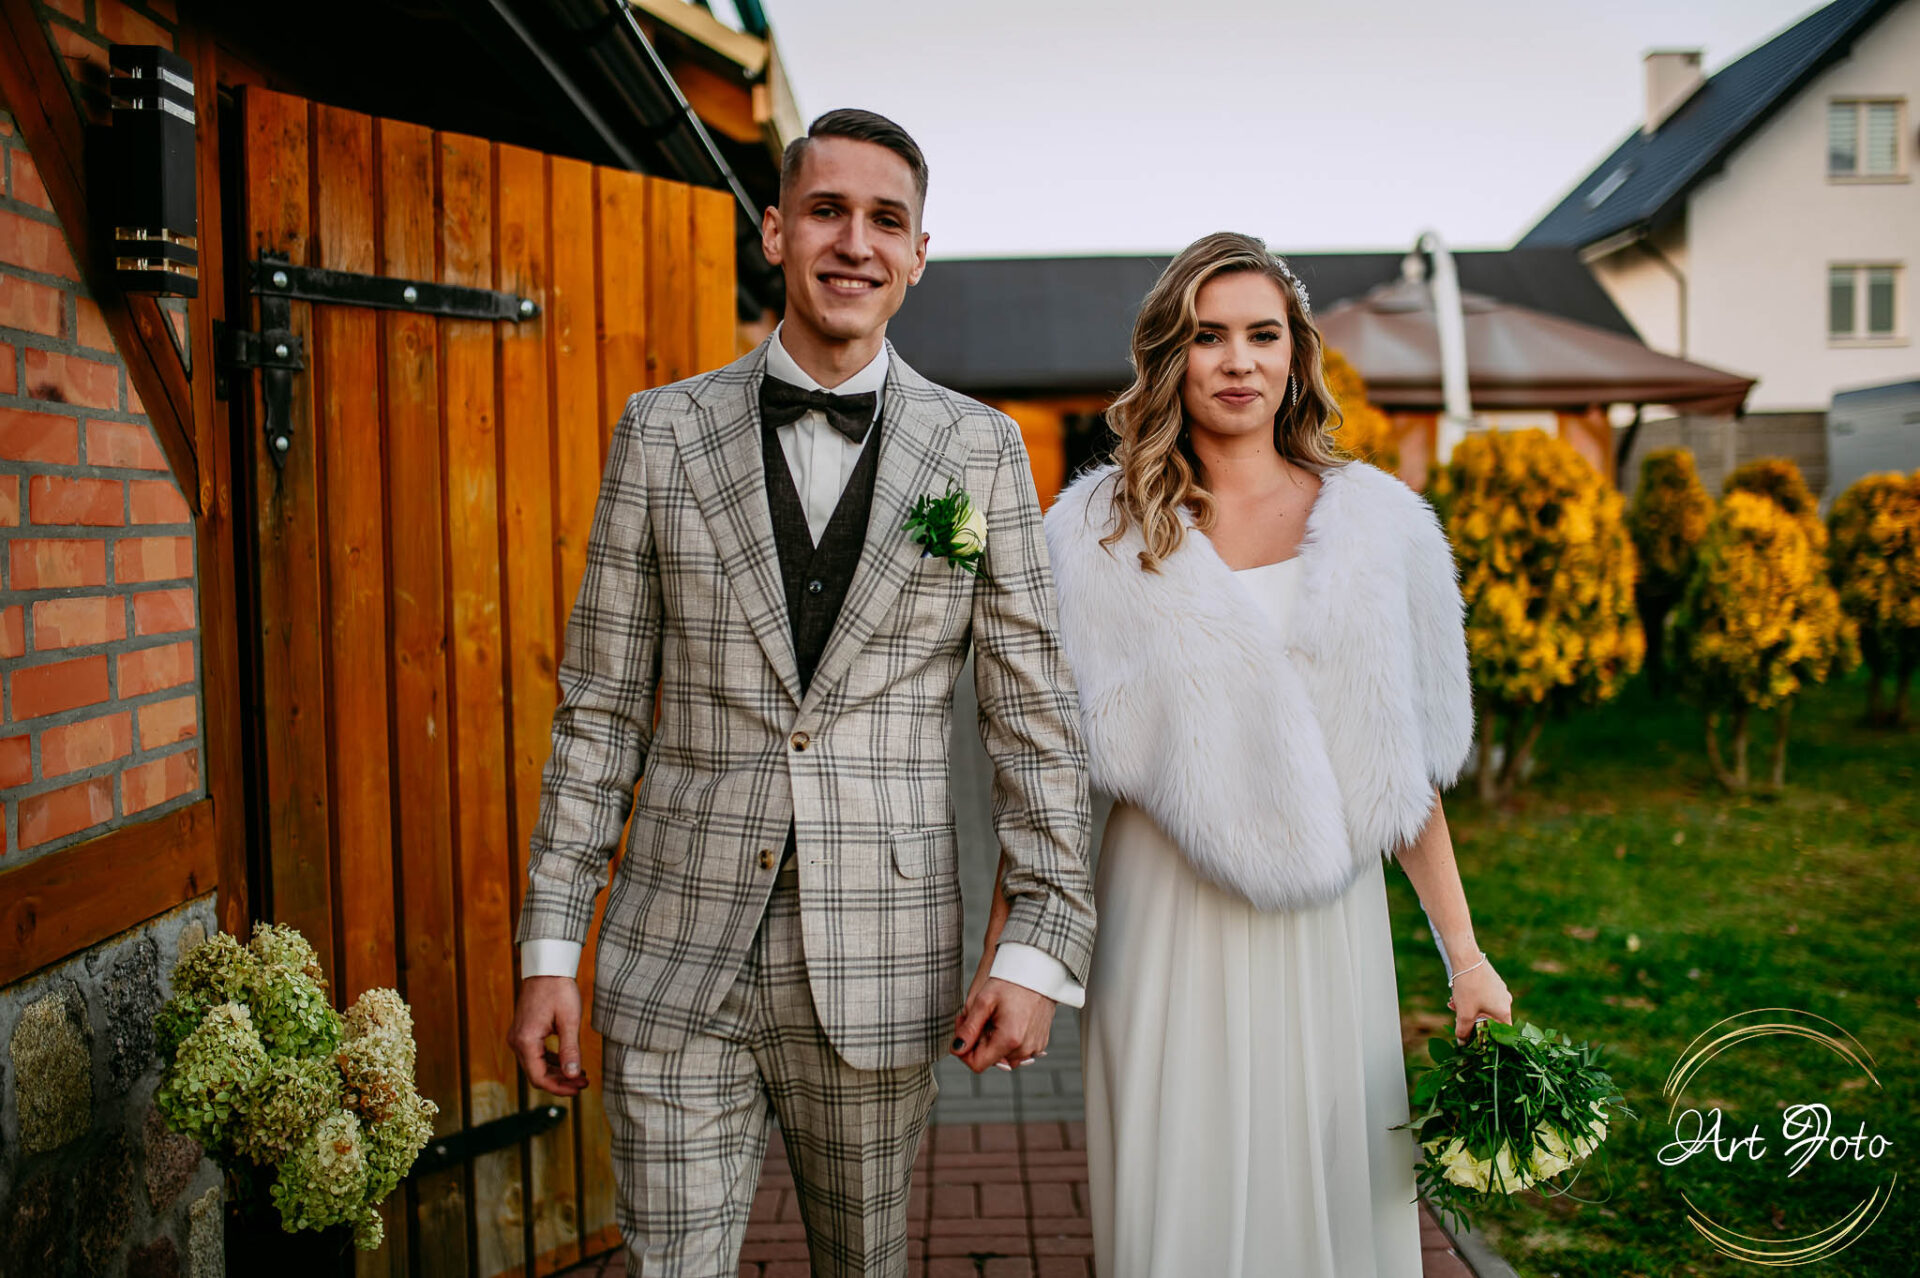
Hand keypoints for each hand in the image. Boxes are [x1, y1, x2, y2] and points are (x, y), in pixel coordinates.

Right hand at [508, 975, 589, 1095]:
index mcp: (525, 1040)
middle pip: (536, 1074)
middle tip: (583, 1083)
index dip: (560, 1087)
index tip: (579, 1088)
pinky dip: (551, 1062)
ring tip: (579, 1075)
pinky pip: (535, 1055)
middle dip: (560, 1082)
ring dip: (557, 1073)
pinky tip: (568, 1063)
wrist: (547, 967)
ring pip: (536, 1066)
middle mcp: (517, 1041)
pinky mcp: (523, 1032)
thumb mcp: (569, 1020)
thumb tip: (572, 1076)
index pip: (539, 1077)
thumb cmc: (559, 989)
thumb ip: (570, 1050)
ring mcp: (518, 1037)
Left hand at [951, 978, 1053, 1073]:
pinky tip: (1004, 1019)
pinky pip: (1017, 1050)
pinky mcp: (1040, 1042)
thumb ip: (969, 1028)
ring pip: (1002, 1056)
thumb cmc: (1011, 981)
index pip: (977, 1064)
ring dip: (992, 1041)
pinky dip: (1007, 1039)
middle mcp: (1024, 1049)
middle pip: (990, 1060)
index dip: (963, 1049)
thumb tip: (957, 1049)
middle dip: (977, 1042)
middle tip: (974, 1015)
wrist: (1039, 970)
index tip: (963, 1026)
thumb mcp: (984, 1001)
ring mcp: (1034, 1047)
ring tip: (990, 1016)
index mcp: (1009, 1040)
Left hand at [1446, 961, 1512, 1043]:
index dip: (1489, 1039)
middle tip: (1458, 1018)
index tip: (1476, 1039)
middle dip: (1473, 1021)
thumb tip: (1462, 1043)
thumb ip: (1464, 1031)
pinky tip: (1457, 995)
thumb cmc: (1469, 988)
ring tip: (1453, 1004)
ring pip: (1485, 1007)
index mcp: (1504, 1012)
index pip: (1502, 1034)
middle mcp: (1506, 1001)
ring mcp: (1500, 991)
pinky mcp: (1493, 982)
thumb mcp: (1464, 1014)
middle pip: (1491, 1020)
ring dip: (1469, 1009)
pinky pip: (1484, 997)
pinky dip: (1472, 999)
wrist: (1466, 958)